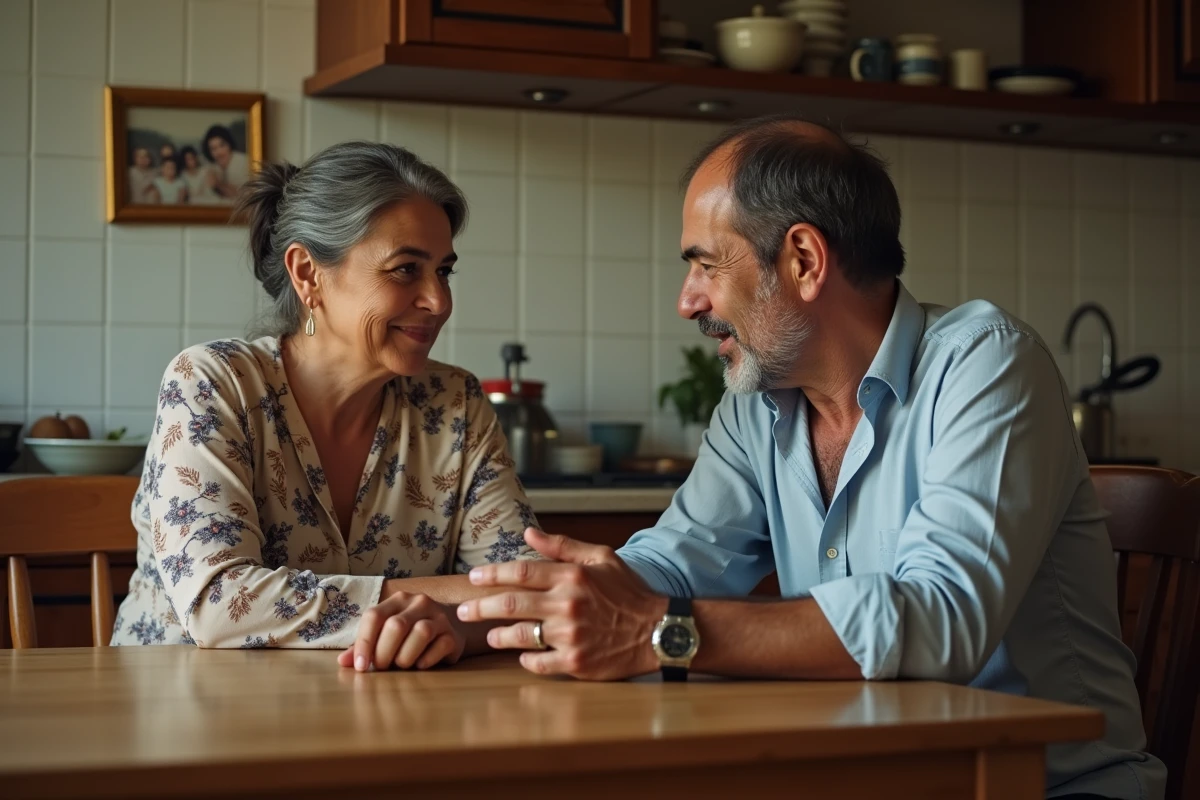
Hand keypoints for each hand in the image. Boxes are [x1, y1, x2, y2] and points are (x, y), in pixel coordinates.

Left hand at [337, 591, 464, 671]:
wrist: (451, 628)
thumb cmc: (410, 634)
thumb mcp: (386, 635)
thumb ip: (365, 646)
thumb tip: (343, 662)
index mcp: (397, 600)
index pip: (374, 616)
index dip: (364, 643)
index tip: (360, 667)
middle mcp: (419, 603)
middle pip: (396, 625)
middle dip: (384, 653)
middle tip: (382, 668)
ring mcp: (439, 617)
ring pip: (420, 633)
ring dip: (406, 657)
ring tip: (402, 666)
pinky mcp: (454, 634)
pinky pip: (440, 646)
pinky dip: (426, 660)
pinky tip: (420, 665)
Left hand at [456, 528, 666, 680]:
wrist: (659, 631)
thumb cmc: (629, 592)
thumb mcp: (601, 558)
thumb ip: (562, 546)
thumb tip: (528, 533)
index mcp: (572, 577)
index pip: (521, 572)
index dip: (492, 575)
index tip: (473, 578)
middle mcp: (567, 605)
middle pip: (511, 604)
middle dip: (481, 607)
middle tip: (463, 610)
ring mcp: (570, 637)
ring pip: (519, 636)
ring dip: (498, 635)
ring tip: (488, 635)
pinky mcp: (575, 664)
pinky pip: (538, 663)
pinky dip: (525, 659)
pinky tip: (521, 655)